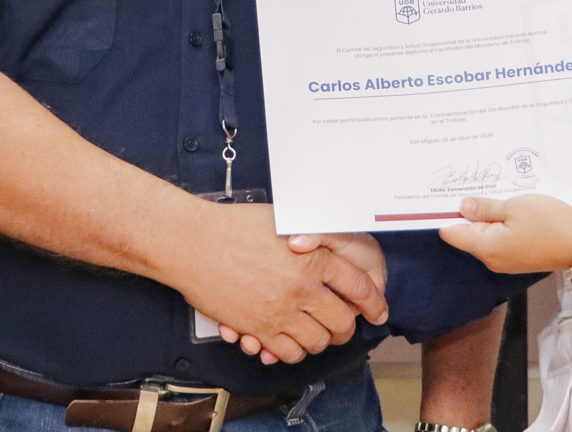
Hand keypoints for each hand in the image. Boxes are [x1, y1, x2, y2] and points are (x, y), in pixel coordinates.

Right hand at [219, 232, 389, 362]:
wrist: (193, 244)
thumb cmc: (233, 226)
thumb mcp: (287, 220)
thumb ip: (315, 238)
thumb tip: (336, 249)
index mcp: (314, 258)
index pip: (359, 287)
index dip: (374, 302)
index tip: (378, 311)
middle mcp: (301, 288)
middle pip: (342, 321)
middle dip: (348, 327)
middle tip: (345, 325)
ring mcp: (280, 311)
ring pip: (317, 341)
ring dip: (321, 340)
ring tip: (318, 333)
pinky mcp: (257, 328)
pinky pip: (287, 352)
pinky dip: (294, 351)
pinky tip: (292, 341)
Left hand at [438, 194, 571, 273]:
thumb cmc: (548, 223)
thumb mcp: (513, 207)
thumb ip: (484, 208)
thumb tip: (463, 207)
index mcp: (486, 248)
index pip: (452, 234)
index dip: (446, 214)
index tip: (445, 197)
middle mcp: (492, 260)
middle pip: (468, 235)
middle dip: (469, 214)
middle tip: (475, 190)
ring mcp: (506, 262)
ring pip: (485, 237)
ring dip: (487, 218)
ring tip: (497, 198)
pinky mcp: (518, 259)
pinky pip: (500, 241)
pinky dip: (500, 226)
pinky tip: (509, 212)